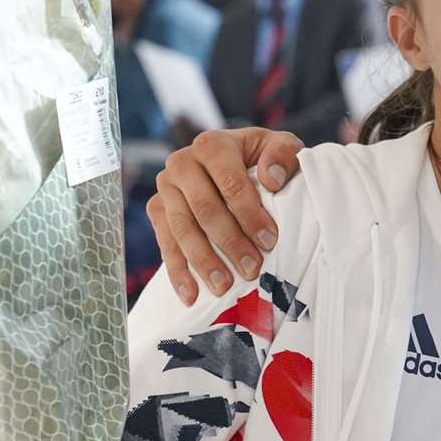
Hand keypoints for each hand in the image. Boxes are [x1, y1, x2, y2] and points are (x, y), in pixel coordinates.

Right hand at [148, 128, 306, 303]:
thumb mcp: (282, 147)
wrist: (238, 162)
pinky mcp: (157, 210)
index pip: (230, 182)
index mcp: (212, 145)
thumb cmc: (263, 158)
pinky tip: (191, 295)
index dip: (249, 213)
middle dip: (229, 242)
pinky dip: (178, 272)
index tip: (269, 241)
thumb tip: (271, 179)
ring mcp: (165, 188)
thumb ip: (284, 154)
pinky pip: (165, 244)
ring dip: (203, 261)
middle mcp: (182, 163)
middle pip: (204, 208)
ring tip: (223, 287)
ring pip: (183, 229)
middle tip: (251, 269)